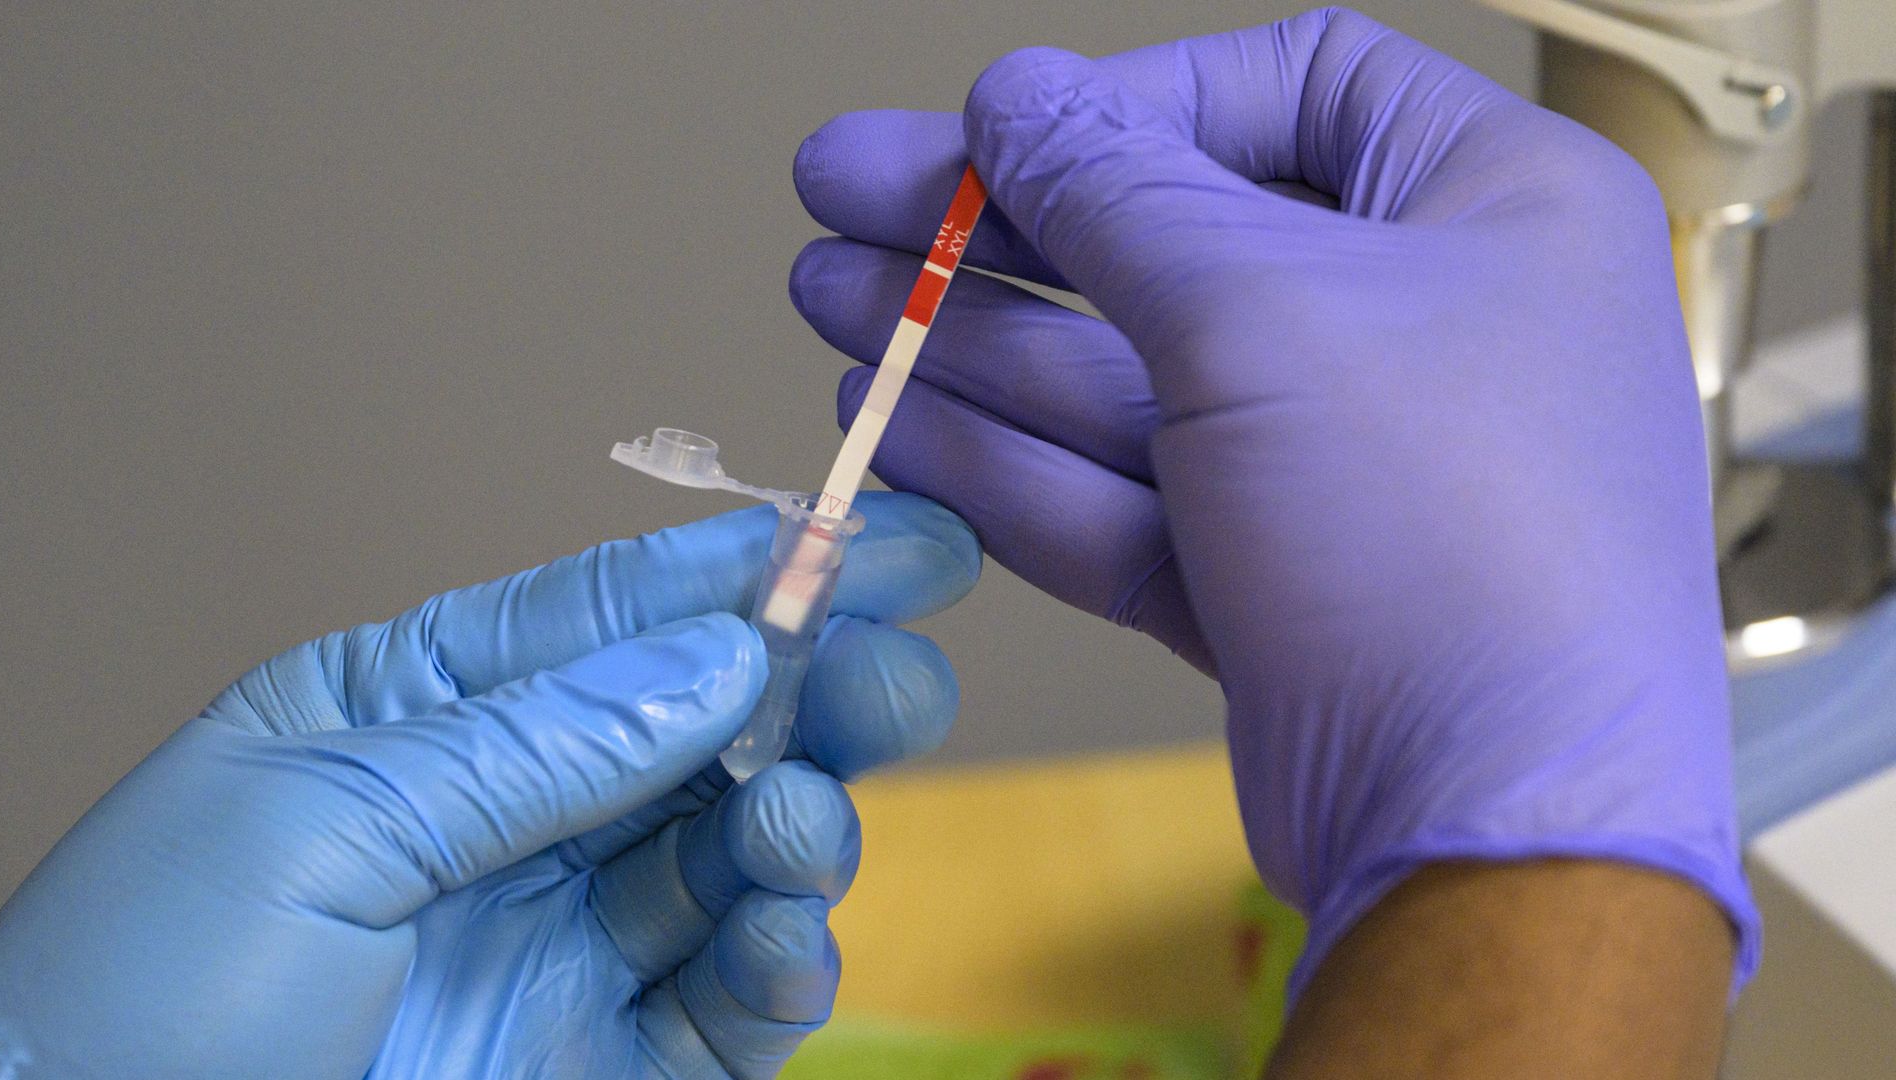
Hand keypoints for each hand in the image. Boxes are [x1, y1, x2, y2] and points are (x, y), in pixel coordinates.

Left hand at [0, 493, 978, 1078]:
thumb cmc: (138, 1001)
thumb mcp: (316, 830)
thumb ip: (533, 746)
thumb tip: (722, 658)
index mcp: (408, 719)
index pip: (602, 620)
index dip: (743, 572)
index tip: (876, 533)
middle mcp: (504, 821)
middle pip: (697, 734)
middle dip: (809, 693)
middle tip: (900, 673)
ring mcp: (557, 949)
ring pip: (729, 862)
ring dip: (797, 831)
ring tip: (796, 831)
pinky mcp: (600, 1068)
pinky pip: (726, 1007)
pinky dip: (779, 969)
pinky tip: (784, 945)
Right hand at [787, 8, 1756, 990]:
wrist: (1488, 828)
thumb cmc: (1446, 540)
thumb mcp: (1256, 308)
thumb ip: (1113, 188)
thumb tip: (1019, 98)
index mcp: (1492, 206)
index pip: (1292, 89)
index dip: (1130, 99)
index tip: (999, 128)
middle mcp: (1426, 326)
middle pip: (1174, 239)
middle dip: (997, 227)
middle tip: (850, 197)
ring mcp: (1345, 466)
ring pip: (1131, 380)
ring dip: (973, 341)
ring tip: (836, 299)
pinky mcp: (1275, 581)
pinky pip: (1128, 495)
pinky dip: (1011, 463)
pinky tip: (896, 422)